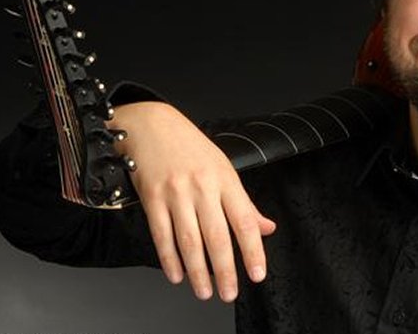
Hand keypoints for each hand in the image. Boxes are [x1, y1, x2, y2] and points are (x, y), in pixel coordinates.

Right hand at [110, 101, 276, 301]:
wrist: (151, 125)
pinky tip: (177, 275)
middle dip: (224, 270)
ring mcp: (176, 193)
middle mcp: (202, 188)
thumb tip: (266, 228)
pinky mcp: (152, 198)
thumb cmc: (189, 147)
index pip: (244, 221)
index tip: (257, 274)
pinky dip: (169, 259)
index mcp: (225, 180)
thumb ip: (244, 203)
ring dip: (198, 271)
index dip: (253, 251)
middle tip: (229, 293)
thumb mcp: (224, 168)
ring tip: (204, 291)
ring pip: (189, 240)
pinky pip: (162, 235)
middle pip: (216, 236)